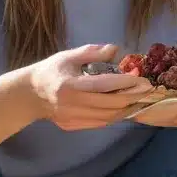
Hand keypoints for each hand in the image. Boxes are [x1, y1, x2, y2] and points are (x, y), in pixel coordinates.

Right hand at [27, 44, 152, 130]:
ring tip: (140, 98)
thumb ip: (92, 53)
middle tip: (147, 89)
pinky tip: (124, 107)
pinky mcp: (74, 126)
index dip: (124, 82)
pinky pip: (101, 122)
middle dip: (132, 97)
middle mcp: (72, 104)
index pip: (103, 85)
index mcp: (69, 85)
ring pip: (108, 117)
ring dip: (127, 108)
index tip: (140, 78)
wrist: (29, 95)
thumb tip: (116, 49)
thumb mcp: (68, 56)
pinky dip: (115, 115)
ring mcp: (73, 118)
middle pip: (110, 104)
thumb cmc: (50, 71)